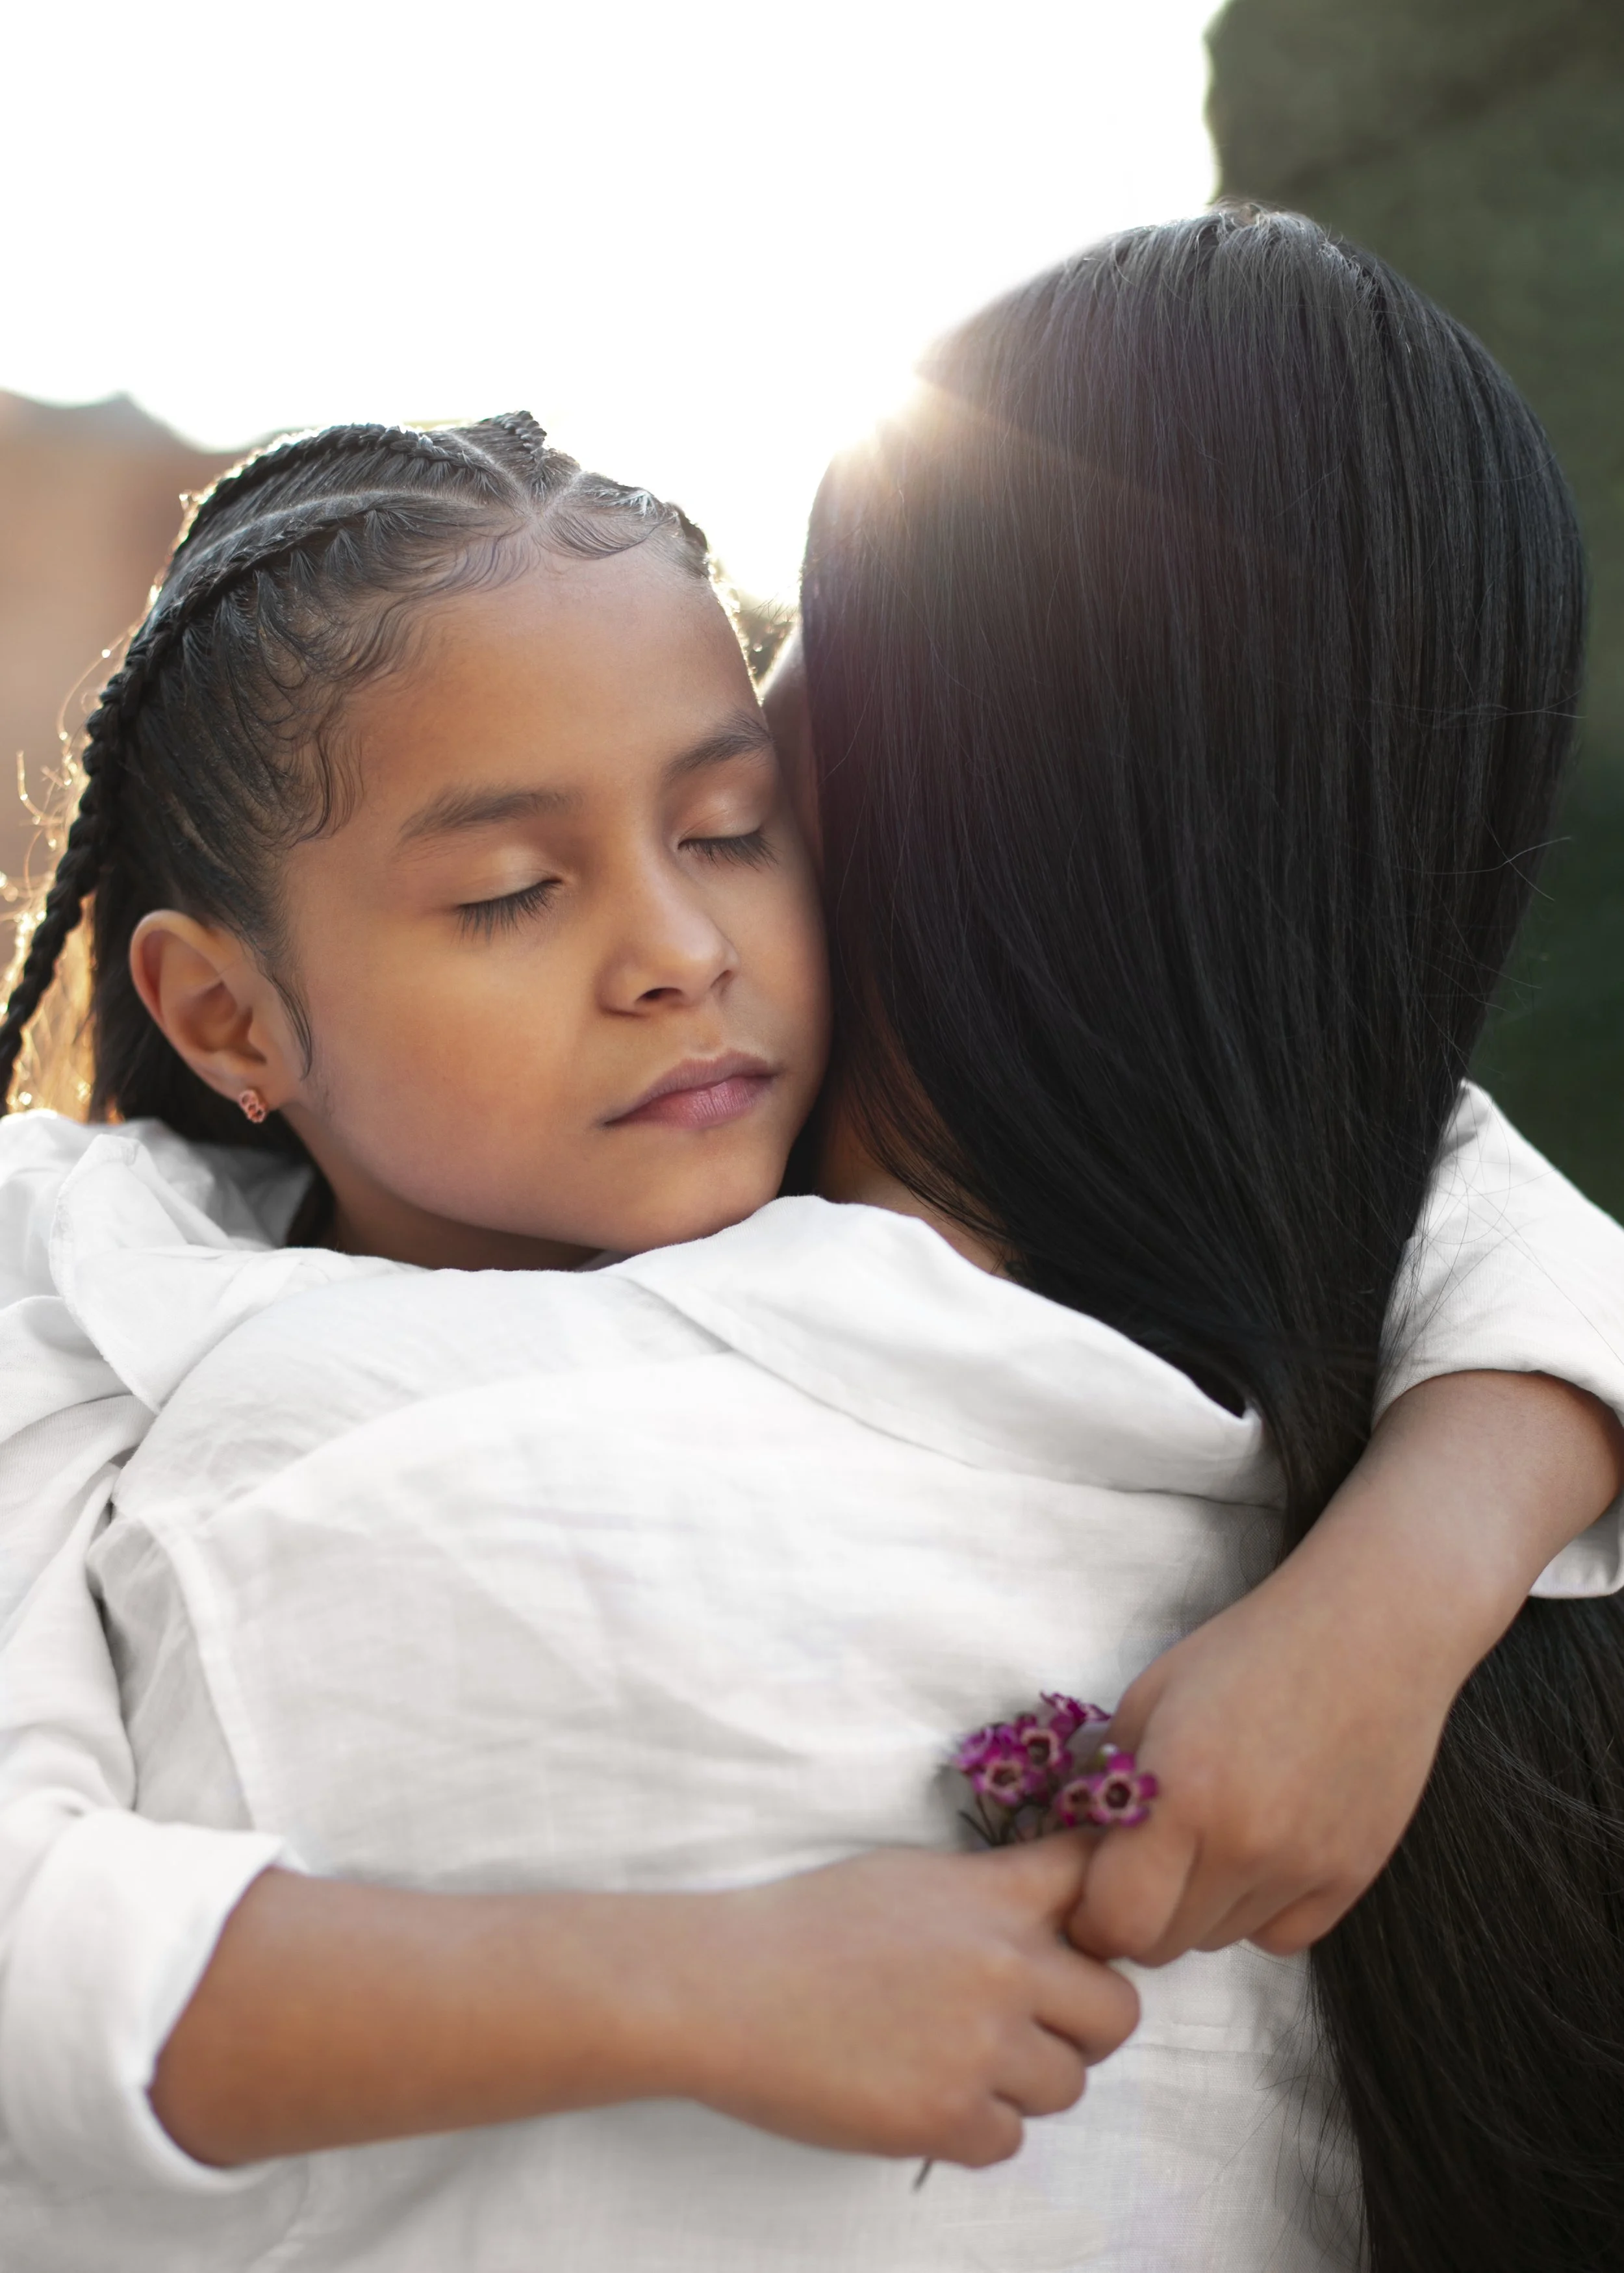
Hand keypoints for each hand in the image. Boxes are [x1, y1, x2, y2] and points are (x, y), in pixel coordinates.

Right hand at [672, 1837, 1138, 2166]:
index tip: (1088, 1930)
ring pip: (1069, 2084)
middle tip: (1036, 2023)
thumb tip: (1057, 1916)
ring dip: (1028, 2080)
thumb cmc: (805, 1925)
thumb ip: (990, 1894)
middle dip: (1086, 2021)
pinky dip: (977, 2127)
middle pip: (1119, 2010)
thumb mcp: (909, 1877)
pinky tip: (925, 2094)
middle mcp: (1004, 1967)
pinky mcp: (947, 2119)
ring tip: (960, 2060)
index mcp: (992, 1896)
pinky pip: (1011, 2140)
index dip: (1107, 1907)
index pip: (1100, 1881)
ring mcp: (980, 2047)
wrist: (724, 1989)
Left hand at [1066, 1371, 1623, 1967]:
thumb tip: (1084, 1844)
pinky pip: (1281, 1935)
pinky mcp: (1352, 1877)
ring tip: (1209, 1836)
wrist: (1370, 1630)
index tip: (1092, 1885)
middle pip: (1163, 1944)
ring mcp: (1304, 1868)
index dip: (1091, 1915)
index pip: (1115, 1922)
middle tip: (1143, 1861)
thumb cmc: (1249, 1650)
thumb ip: (1110, 1780)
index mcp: (1183, 1796)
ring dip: (1198, 1907)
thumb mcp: (1151, 1696)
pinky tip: (1260, 1850)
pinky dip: (1259, 1910)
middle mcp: (1245, 1846)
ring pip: (1219, 1940)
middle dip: (1139, 1913)